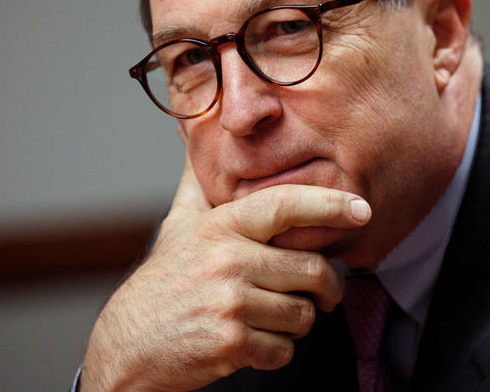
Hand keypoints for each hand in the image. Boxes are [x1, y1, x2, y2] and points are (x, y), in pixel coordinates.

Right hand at [80, 154, 369, 390]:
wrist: (127, 346)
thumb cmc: (163, 283)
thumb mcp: (177, 225)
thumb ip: (197, 184)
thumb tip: (196, 137)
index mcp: (221, 227)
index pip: (285, 205)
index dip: (330, 205)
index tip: (362, 209)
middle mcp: (227, 259)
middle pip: (312, 269)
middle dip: (327, 288)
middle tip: (325, 294)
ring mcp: (229, 302)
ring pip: (303, 314)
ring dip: (296, 324)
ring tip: (269, 318)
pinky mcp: (230, 343)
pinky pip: (284, 350)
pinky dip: (276, 352)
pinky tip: (251, 342)